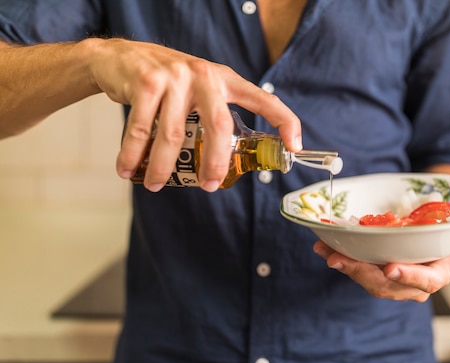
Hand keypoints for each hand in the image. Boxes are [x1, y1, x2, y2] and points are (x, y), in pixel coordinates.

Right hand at [86, 38, 301, 191]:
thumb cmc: (167, 82)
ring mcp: (175, 77)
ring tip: (155, 184)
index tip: (295, 147)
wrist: (121, 56)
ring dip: (163, 165)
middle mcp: (205, 76)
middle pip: (219, 127)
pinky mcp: (147, 82)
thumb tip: (231, 160)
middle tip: (208, 186)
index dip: (284, 121)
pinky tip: (128, 169)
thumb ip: (215, 113)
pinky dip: (132, 154)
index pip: (263, 99)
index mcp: (225, 80)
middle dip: (215, 163)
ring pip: (175, 134)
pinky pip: (142, 128)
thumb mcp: (200, 89)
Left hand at [312, 218, 449, 301]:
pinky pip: (354, 266)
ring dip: (345, 267)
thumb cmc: (445, 224)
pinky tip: (321, 246)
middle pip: (387, 285)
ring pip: (366, 279)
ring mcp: (388, 276)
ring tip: (328, 252)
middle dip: (363, 275)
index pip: (426, 281)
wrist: (426, 222)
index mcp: (436, 273)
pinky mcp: (370, 267)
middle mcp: (411, 280)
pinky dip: (337, 256)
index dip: (409, 277)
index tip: (391, 268)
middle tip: (343, 261)